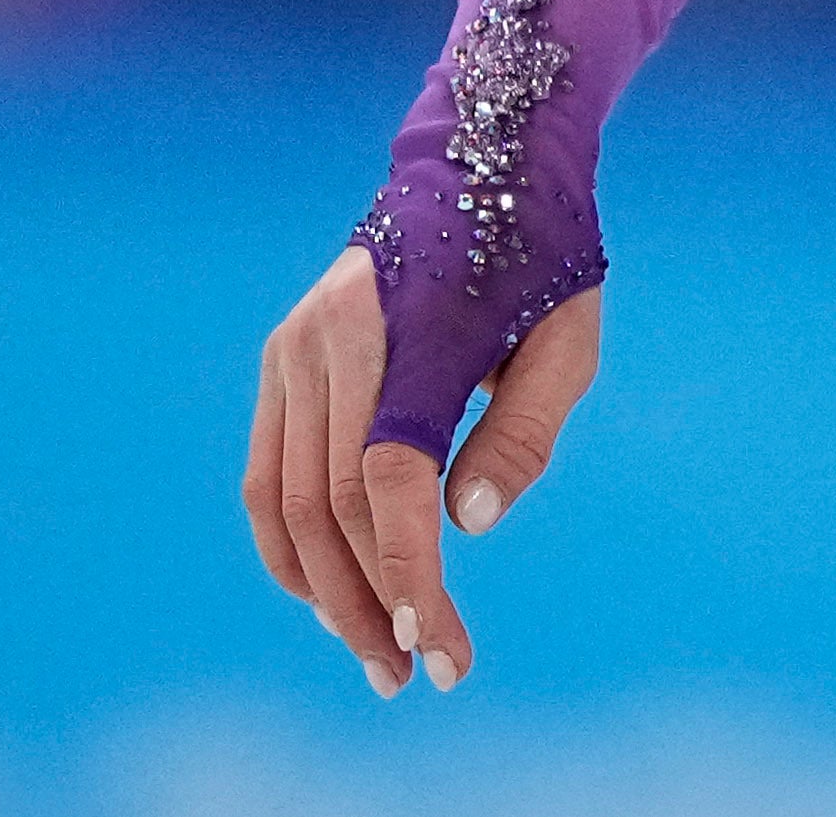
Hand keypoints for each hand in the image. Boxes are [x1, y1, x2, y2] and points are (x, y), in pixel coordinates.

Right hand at [242, 241, 599, 693]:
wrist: (483, 161)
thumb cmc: (543, 259)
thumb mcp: (568, 341)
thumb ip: (524, 433)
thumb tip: (464, 526)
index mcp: (410, 331)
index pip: (390, 480)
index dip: (408, 573)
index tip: (440, 651)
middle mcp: (331, 337)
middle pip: (329, 503)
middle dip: (369, 601)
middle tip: (416, 674)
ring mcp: (292, 347)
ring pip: (284, 500)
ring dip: (323, 590)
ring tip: (375, 653)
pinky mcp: (280, 358)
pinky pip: (267, 472)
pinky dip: (289, 544)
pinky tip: (327, 595)